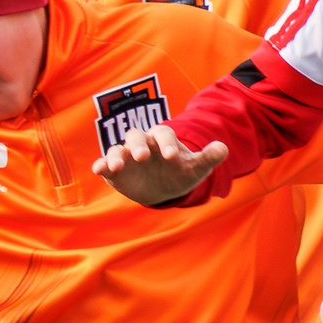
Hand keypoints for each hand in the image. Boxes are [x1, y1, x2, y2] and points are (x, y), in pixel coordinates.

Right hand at [93, 122, 229, 206]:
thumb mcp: (196, 168)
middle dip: (138, 145)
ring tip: (118, 166)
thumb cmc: (180, 173)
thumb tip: (224, 148)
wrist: (164, 189)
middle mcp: (142, 143)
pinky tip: (98, 170)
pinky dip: (101, 165)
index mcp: (162, 138)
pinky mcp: (114, 170)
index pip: (163, 133)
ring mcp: (126, 155)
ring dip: (116, 155)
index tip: (171, 157)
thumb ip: (208, 158)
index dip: (167, 143)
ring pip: (118, 148)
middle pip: (136, 135)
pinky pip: (105, 163)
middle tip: (143, 157)